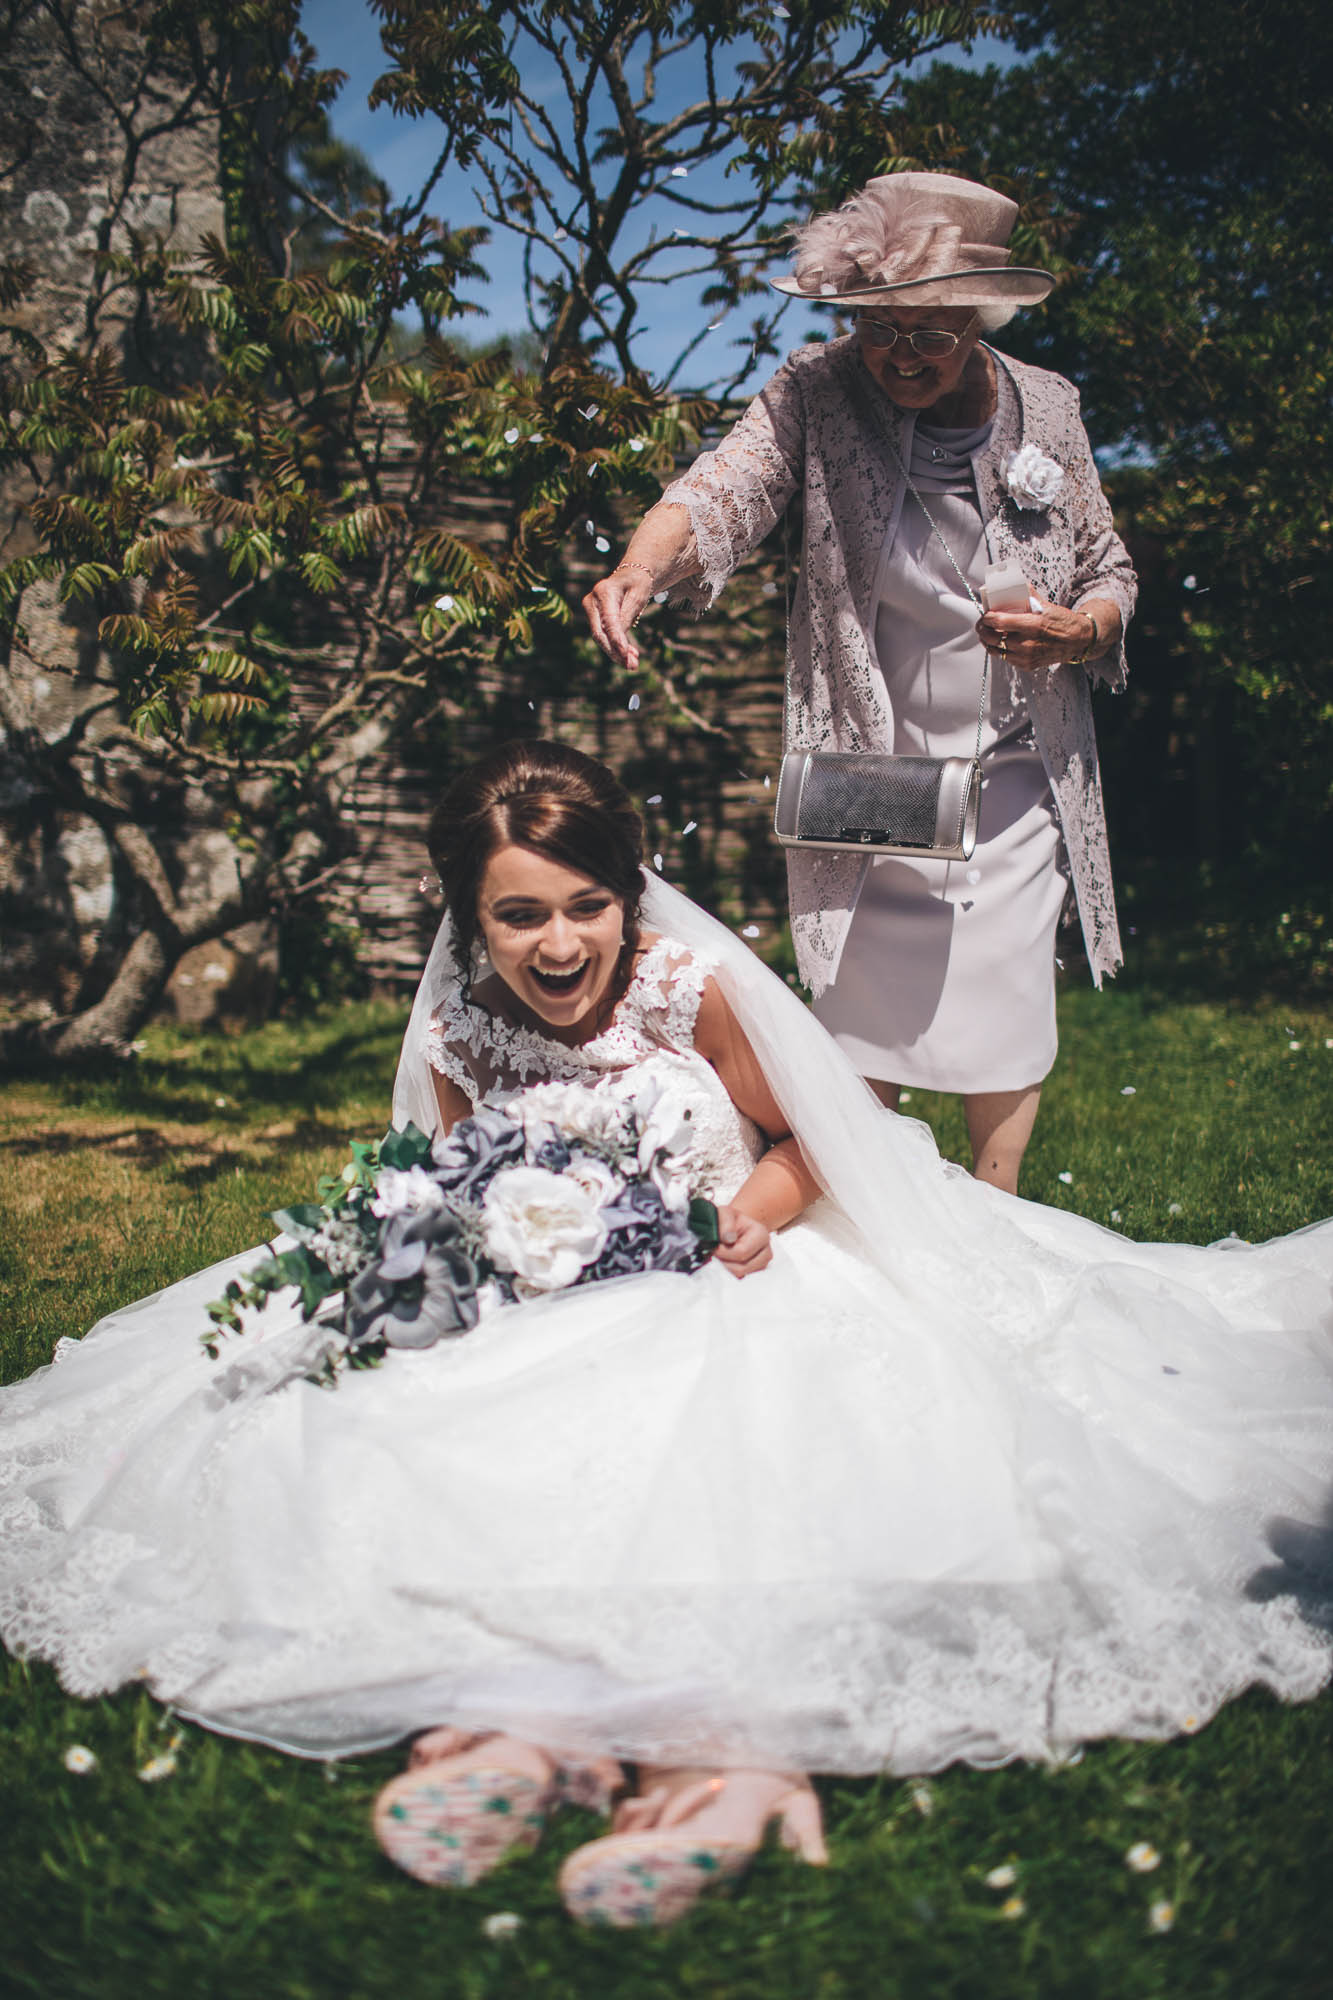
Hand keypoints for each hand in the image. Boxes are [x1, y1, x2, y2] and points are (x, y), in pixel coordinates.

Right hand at [583, 566, 652, 671]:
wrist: (631, 575)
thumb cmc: (638, 583)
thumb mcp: (638, 597)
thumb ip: (627, 616)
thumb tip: (618, 641)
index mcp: (604, 591)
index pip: (609, 621)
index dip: (616, 640)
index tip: (626, 656)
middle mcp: (592, 600)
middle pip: (600, 633)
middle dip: (615, 652)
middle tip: (632, 666)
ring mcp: (590, 609)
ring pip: (601, 638)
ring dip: (616, 652)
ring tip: (633, 663)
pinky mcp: (593, 618)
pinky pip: (603, 636)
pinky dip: (616, 647)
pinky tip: (629, 655)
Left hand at [713, 1205, 772, 1279]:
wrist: (732, 1227)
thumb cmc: (728, 1221)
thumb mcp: (724, 1214)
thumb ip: (725, 1222)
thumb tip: (729, 1239)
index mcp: (761, 1234)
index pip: (742, 1252)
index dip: (723, 1252)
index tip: (713, 1246)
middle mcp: (766, 1252)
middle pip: (742, 1268)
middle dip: (724, 1262)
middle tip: (714, 1252)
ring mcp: (761, 1265)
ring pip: (740, 1275)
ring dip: (725, 1267)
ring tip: (719, 1255)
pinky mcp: (754, 1273)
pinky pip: (739, 1279)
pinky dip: (728, 1273)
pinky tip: (723, 1262)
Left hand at [974, 594, 1098, 673]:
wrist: (1077, 641)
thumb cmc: (1063, 622)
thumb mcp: (1047, 605)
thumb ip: (1028, 595)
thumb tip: (1015, 585)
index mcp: (1032, 625)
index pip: (998, 622)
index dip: (987, 617)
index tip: (986, 614)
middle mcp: (1027, 644)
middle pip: (992, 638)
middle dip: (983, 629)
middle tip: (982, 623)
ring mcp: (1026, 657)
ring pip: (996, 651)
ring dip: (988, 641)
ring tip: (988, 633)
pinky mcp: (1027, 665)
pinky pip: (1006, 658)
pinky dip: (1001, 650)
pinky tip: (1002, 642)